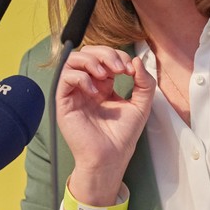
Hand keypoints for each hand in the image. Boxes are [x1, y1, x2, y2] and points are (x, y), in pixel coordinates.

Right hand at [56, 46, 155, 203]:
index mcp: (104, 85)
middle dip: (106, 53)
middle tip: (119, 68)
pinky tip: (94, 90)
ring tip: (106, 75)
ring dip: (91, 61)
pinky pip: (65, 78)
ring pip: (73, 60)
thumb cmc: (123, 135)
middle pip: (88, 53)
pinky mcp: (64, 102)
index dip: (118, 56)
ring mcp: (75, 93)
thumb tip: (137, 60)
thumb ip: (144, 82)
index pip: (105, 57)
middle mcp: (88, 86)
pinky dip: (80, 77)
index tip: (131, 70)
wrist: (111, 156)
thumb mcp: (141, 104)